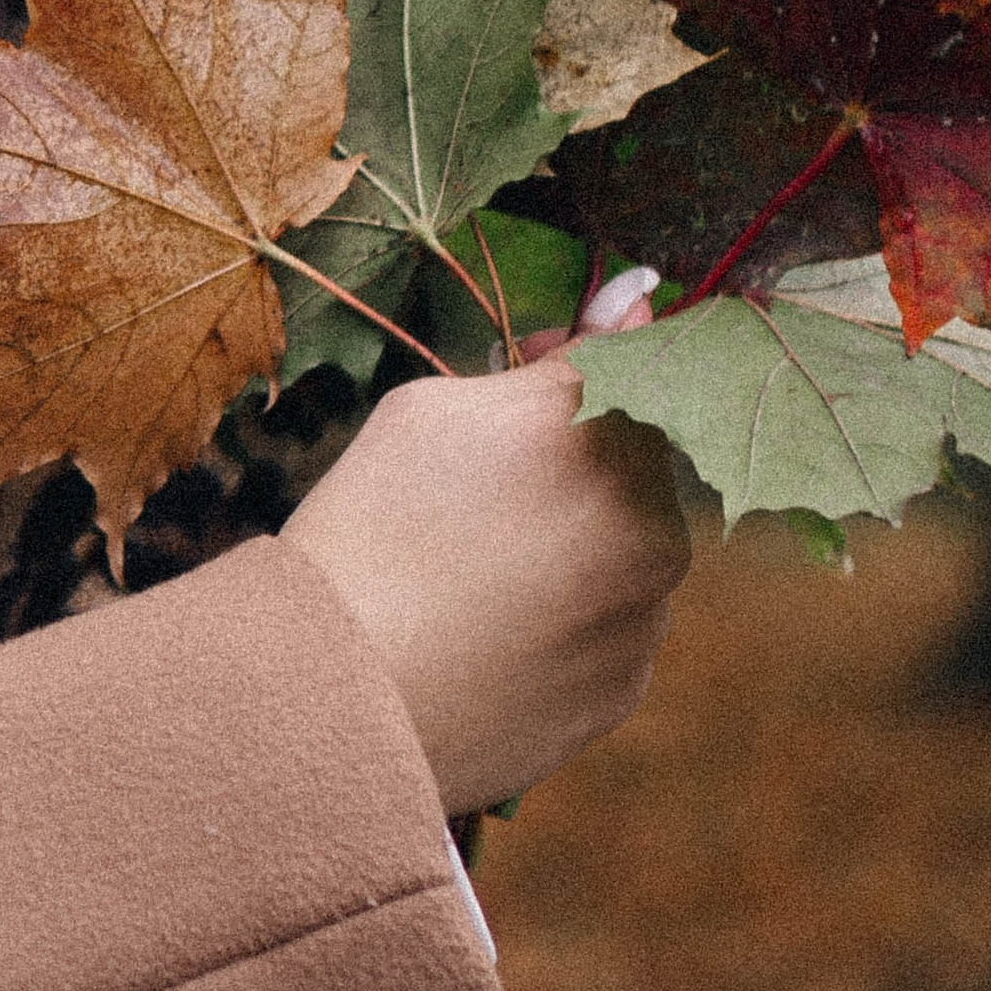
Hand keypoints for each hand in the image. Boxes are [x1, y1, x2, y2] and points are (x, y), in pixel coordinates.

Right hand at [280, 301, 689, 816]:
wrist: (335, 695)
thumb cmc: (369, 527)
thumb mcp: (435, 408)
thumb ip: (556, 358)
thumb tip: (639, 295)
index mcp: (609, 434)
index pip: (637, 360)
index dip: (579, 356)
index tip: (531, 361)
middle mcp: (655, 523)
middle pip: (634, 459)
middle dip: (573, 450)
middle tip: (478, 473)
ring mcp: (646, 616)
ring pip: (625, 546)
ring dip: (573, 535)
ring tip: (468, 564)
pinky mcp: (624, 689)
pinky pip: (609, 626)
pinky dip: (565, 615)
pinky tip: (485, 623)